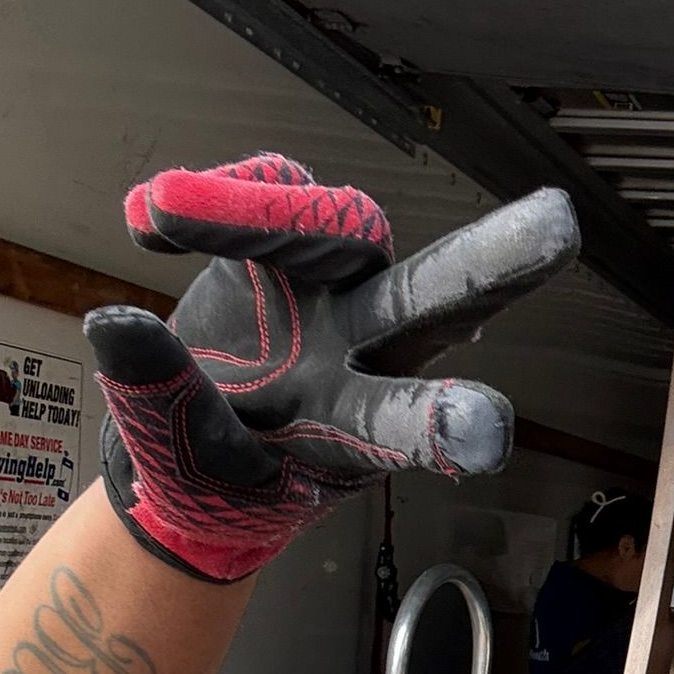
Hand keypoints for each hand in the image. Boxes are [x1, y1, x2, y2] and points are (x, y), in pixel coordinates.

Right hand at [84, 155, 578, 581]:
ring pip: (343, 224)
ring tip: (168, 211)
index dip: (447, 423)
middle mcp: (366, 350)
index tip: (492, 430)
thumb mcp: (186, 467)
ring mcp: (333, 292)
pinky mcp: (289, 246)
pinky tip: (153, 220)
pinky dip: (207, 202)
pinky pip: (272, 195)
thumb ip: (163, 404)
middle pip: (435, 299)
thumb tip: (115, 325)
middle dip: (493, 263)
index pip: (410, 424)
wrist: (181, 447)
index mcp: (358, 431)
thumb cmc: (211, 477)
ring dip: (262, 210)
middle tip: (559, 226)